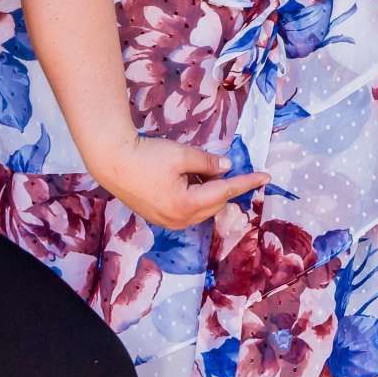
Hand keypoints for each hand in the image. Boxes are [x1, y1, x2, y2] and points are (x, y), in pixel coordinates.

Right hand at [93, 136, 268, 230]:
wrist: (112, 162)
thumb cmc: (147, 156)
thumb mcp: (183, 154)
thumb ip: (208, 162)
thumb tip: (226, 168)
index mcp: (187, 205)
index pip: (226, 192)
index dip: (246, 182)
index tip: (265, 176)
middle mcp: (179, 220)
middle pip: (215, 203)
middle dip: (222, 185)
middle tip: (217, 164)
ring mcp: (168, 222)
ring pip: (202, 208)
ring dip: (208, 191)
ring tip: (196, 170)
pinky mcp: (159, 218)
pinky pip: (187, 210)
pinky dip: (194, 196)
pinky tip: (186, 179)